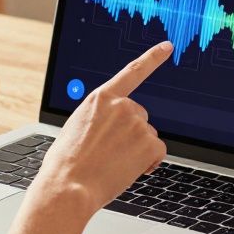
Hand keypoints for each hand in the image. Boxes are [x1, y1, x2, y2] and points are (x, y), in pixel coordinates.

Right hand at [31, 41, 172, 212]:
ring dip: (137, 150)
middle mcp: (121, 106)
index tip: (167, 47)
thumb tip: (114, 128)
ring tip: (112, 163)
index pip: (132, 72)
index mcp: (100, 98)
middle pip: (140, 116)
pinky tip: (129, 170)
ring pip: (147, 136)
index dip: (152, 58)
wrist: (68, 186)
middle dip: (131, 133)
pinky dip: (148, 163)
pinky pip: (157, 151)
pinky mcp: (148, 143)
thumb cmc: (66, 163)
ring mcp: (137, 123)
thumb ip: (99, 118)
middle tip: (109, 153)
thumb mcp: (76, 127)